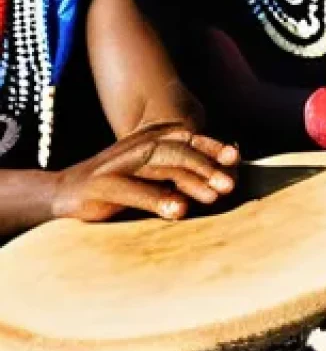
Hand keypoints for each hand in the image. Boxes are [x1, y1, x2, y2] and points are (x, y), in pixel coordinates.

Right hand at [52, 123, 238, 223]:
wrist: (63, 194)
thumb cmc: (119, 187)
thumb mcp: (153, 176)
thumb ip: (183, 172)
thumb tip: (227, 174)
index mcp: (152, 140)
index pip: (189, 138)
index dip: (214, 147)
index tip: (237, 158)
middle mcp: (138, 146)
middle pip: (180, 151)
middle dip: (208, 167)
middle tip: (231, 185)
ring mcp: (120, 163)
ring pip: (162, 167)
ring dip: (190, 182)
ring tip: (213, 198)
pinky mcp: (103, 185)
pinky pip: (136, 191)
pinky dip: (159, 199)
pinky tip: (179, 211)